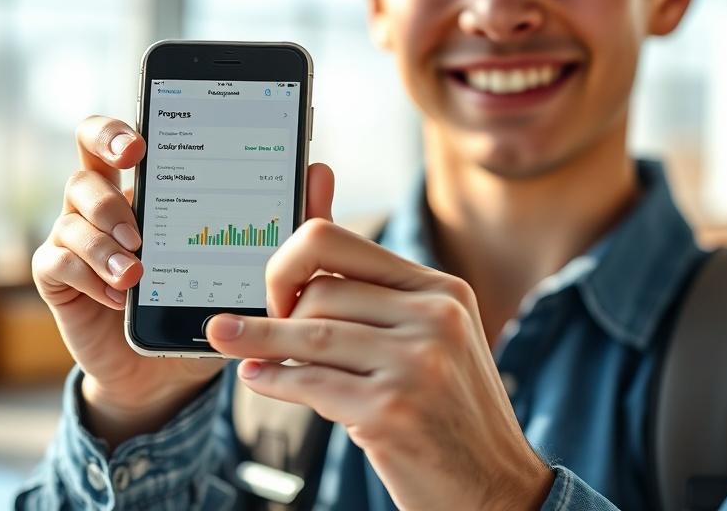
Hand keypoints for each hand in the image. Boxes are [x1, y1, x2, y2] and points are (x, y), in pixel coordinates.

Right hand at [32, 114, 336, 446]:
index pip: (123, 136)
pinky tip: (121, 295)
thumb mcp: (254, 263)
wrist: (169, 370)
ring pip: (74, 212)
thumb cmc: (209, 301)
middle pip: (86, 155)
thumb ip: (285, 217)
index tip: (141, 142)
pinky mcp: (60, 279)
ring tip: (137, 266)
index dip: (121, 128)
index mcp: (150, 184)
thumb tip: (319, 168)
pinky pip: (57, 261)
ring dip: (105, 233)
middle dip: (103, 149)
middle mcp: (107, 200)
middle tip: (132, 165)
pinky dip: (89, 274)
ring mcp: (78, 237)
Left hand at [206, 219, 553, 510]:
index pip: (340, 241)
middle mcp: (435, 316)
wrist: (498, 490)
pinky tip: (256, 379)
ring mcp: (416, 363)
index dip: (291, 261)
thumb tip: (301, 258)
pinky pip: (309, 383)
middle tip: (259, 335)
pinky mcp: (391, 409)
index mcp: (441, 289)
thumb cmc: (451, 413)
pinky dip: (272, 380)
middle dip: (276, 312)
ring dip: (258, 341)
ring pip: (308, 333)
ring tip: (228, 343)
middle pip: (320, 290)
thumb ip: (376, 300)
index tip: (275, 290)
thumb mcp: (432, 340)